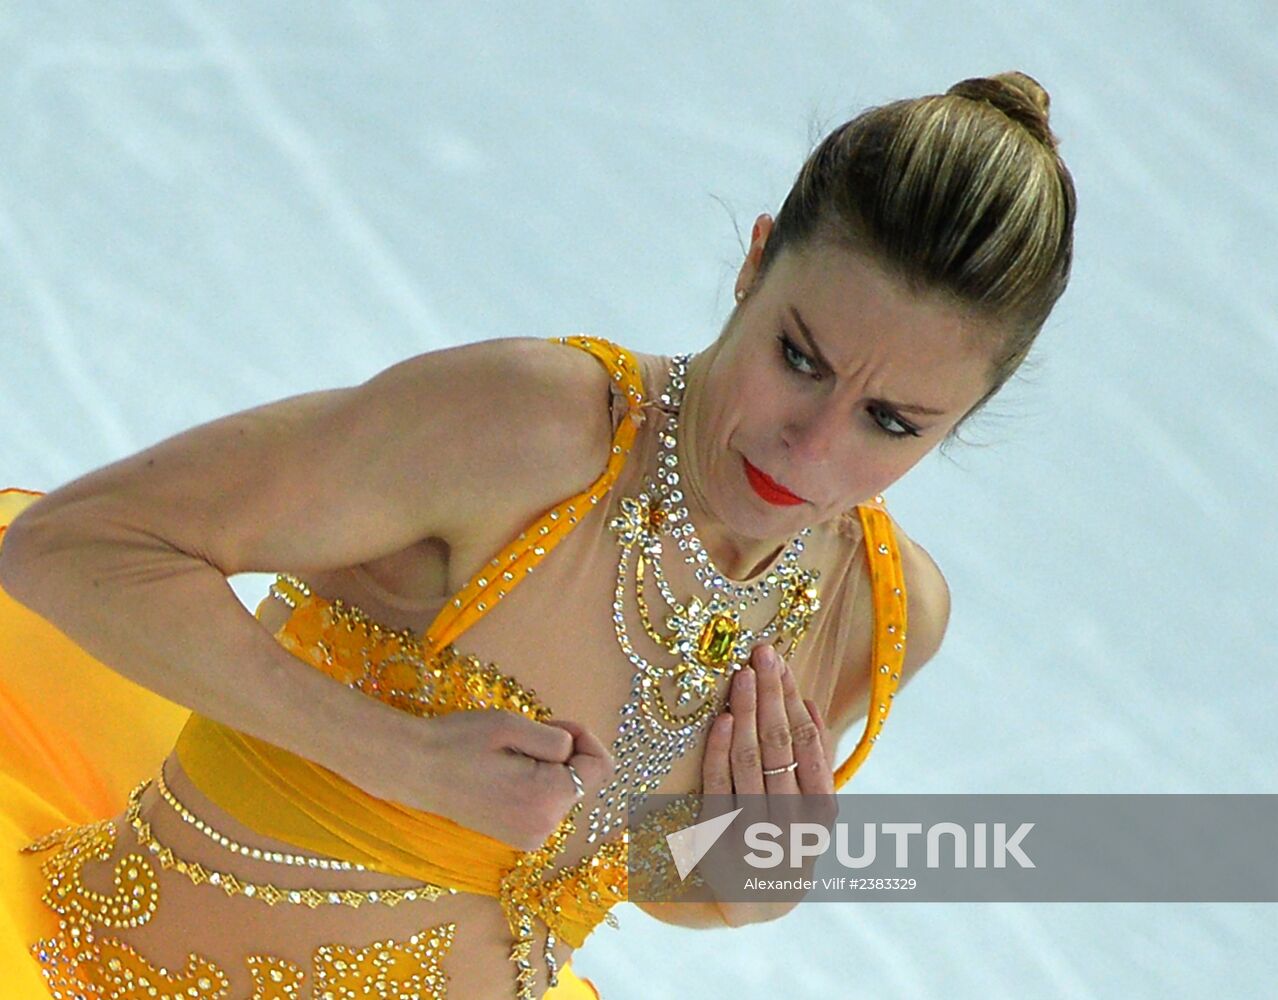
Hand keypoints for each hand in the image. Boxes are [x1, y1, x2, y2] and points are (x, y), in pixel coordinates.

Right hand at [359, 709, 613, 852]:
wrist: (414, 769)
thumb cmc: (458, 741)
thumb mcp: (511, 725)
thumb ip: (556, 740)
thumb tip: (574, 751)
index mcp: (547, 799)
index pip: (601, 768)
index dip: (584, 738)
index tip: (554, 725)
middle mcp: (544, 827)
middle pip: (583, 779)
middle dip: (564, 753)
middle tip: (525, 736)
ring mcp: (531, 837)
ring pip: (565, 790)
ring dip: (548, 767)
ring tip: (510, 756)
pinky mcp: (519, 837)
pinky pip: (547, 803)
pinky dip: (537, 783)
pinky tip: (506, 774)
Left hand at [697, 643, 837, 918]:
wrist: (760, 902)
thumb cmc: (788, 841)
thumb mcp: (812, 809)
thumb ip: (814, 762)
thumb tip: (809, 704)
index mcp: (821, 814)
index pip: (809, 745)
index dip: (794, 701)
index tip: (782, 663)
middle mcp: (792, 824)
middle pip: (780, 746)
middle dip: (771, 695)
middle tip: (761, 653)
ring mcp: (755, 834)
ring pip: (751, 762)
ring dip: (747, 713)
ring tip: (743, 674)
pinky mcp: (718, 841)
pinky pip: (718, 788)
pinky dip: (720, 752)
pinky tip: (723, 719)